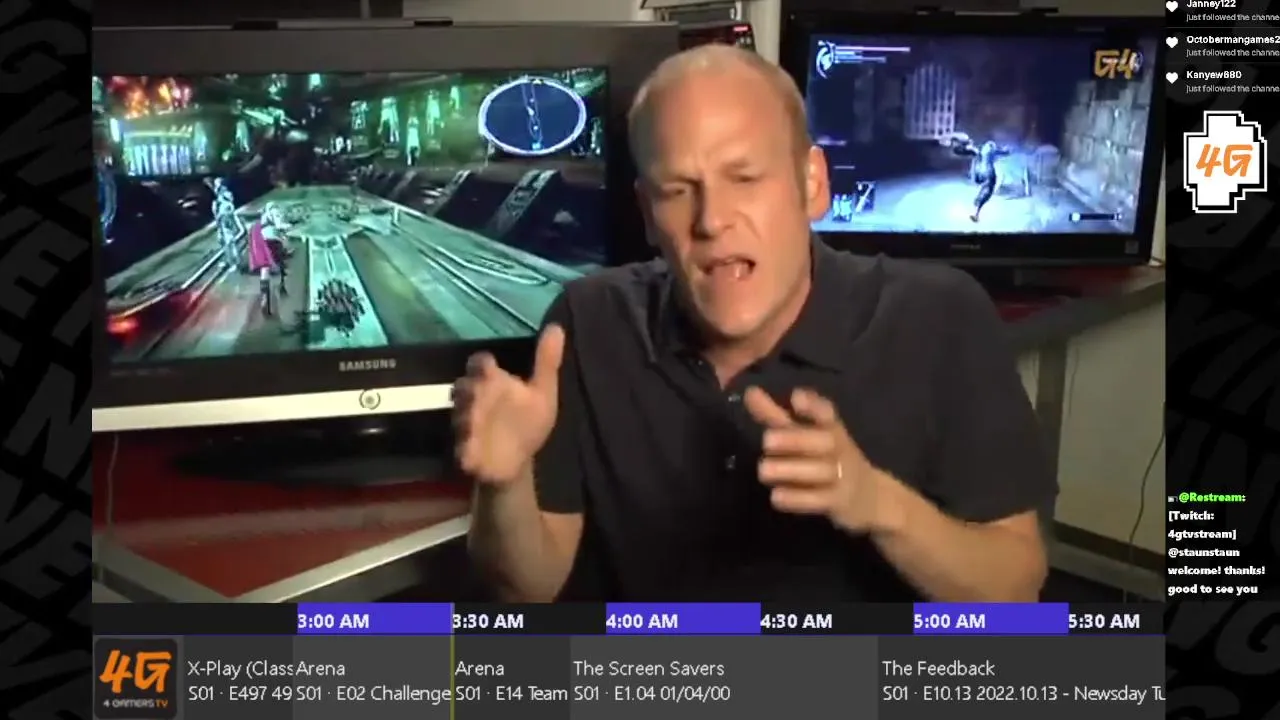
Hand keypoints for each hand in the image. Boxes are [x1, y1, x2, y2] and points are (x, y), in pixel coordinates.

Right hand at [452, 325, 564, 484]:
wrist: (517, 460)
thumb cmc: (528, 421)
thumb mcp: (542, 393)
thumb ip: (546, 362)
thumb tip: (557, 327)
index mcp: (493, 382)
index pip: (480, 363)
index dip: (482, 364)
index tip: (491, 369)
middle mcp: (475, 400)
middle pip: (463, 387)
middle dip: (471, 390)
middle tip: (483, 394)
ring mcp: (467, 424)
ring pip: (459, 415)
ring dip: (466, 417)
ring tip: (477, 420)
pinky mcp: (465, 451)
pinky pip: (461, 447)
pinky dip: (465, 447)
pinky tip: (471, 447)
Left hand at [743, 386, 881, 532]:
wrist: (868, 497)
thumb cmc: (827, 459)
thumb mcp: (805, 435)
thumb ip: (776, 416)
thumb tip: (749, 392)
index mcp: (831, 429)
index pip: (827, 413)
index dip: (814, 405)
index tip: (796, 397)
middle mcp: (840, 449)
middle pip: (825, 442)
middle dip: (796, 440)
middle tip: (766, 441)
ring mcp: (842, 477)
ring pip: (821, 472)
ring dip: (790, 470)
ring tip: (763, 471)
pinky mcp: (839, 502)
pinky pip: (820, 500)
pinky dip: (798, 499)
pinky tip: (776, 496)